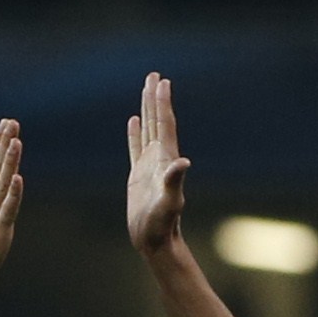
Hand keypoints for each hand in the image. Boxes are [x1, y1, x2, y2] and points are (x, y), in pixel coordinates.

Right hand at [125, 71, 190, 255]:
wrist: (155, 241)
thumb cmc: (163, 224)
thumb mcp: (169, 202)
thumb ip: (174, 182)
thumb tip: (183, 163)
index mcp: (166, 160)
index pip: (164, 125)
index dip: (163, 103)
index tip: (162, 82)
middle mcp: (159, 159)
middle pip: (157, 121)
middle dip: (155, 98)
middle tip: (154, 75)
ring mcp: (149, 166)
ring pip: (147, 130)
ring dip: (146, 110)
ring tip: (146, 90)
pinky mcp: (138, 176)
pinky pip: (135, 147)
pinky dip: (134, 133)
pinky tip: (134, 121)